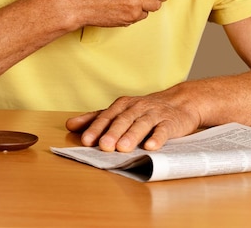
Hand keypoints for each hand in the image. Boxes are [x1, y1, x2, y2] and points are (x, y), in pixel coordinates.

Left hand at [66, 84, 200, 151]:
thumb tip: (70, 125)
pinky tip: (151, 146)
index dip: (97, 128)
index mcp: (123, 105)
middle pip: (123, 120)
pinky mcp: (170, 122)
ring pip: (142, 124)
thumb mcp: (121, 111)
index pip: (107, 116)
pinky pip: (163, 130)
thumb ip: (96, 118)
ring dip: (132, 135)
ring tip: (123, 148)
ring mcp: (155, 114)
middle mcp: (137, 108)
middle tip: (104, 146)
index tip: (86, 140)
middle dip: (113, 132)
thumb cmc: (145, 110)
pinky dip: (157, 138)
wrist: (180, 102)